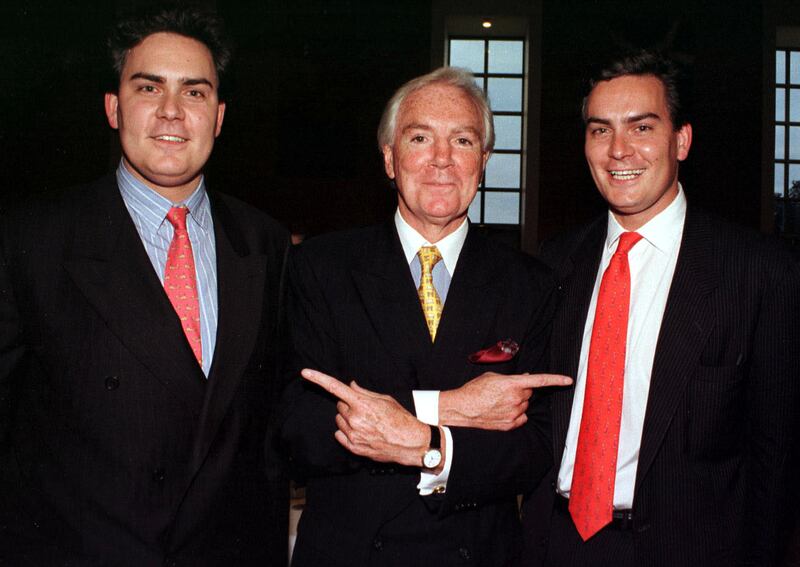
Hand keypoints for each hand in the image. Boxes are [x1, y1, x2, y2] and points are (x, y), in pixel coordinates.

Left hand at [301, 369, 429, 466]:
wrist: (410, 443)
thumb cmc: (401, 419)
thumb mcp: (385, 400)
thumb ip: (364, 392)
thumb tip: (350, 385)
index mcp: (362, 404)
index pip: (335, 388)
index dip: (318, 378)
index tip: (305, 373)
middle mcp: (354, 419)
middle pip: (340, 405)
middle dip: (349, 405)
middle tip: (366, 409)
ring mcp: (353, 435)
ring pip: (339, 420)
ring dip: (348, 418)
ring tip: (367, 422)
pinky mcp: (353, 447)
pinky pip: (339, 435)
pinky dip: (347, 431)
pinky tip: (363, 432)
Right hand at [439, 372, 571, 429]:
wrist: (462, 409)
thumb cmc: (474, 390)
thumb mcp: (492, 377)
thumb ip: (511, 378)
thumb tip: (525, 379)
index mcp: (512, 384)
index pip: (539, 381)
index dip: (556, 380)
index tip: (568, 380)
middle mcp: (516, 399)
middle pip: (529, 393)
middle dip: (522, 391)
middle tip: (506, 391)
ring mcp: (514, 413)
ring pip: (525, 405)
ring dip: (517, 402)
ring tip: (499, 402)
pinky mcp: (511, 425)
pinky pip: (521, 417)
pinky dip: (515, 414)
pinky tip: (501, 411)